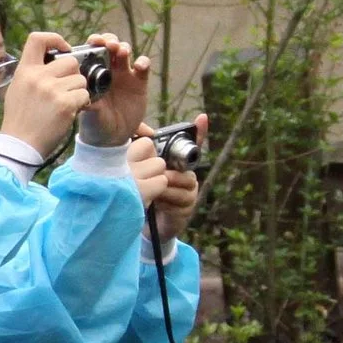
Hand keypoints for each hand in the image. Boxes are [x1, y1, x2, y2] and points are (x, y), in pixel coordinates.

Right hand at [0, 31, 90, 161]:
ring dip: (78, 92)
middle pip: (70, 61)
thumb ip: (33, 73)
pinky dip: (82, 104)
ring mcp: (51, 90)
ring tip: (65, 104)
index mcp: (25, 71)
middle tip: (67, 89)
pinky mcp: (64, 104)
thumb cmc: (20, 119)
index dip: (55, 39)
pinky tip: (70, 112)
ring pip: (80, 79)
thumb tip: (51, 59)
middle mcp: (37, 77)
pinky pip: (84, 95)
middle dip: (73, 74)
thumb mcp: (17, 89)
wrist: (20, 145)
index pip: (37, 38)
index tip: (63, 49)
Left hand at [77, 33, 151, 151]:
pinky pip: (143, 67)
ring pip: (125, 53)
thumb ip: (88, 102)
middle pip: (110, 46)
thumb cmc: (95, 122)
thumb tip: (83, 97)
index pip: (93, 50)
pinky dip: (142, 62)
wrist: (112, 138)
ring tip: (122, 52)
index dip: (94, 42)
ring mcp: (124, 74)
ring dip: (124, 48)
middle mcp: (108, 69)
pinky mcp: (139, 82)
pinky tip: (139, 65)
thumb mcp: (89, 112)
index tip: (94, 41)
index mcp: (93, 72)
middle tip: (109, 45)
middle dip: (110, 41)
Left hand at [132, 116, 204, 241]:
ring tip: (153, 194)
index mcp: (177, 165)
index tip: (202, 117)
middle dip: (169, 173)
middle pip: (185, 168)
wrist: (145, 224)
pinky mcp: (187, 209)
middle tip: (158, 178)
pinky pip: (179, 200)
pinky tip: (156, 205)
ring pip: (182, 183)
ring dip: (165, 189)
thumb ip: (142, 157)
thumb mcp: (140, 175)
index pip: (192, 145)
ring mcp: (189, 192)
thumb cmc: (143, 194)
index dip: (199, 131)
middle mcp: (187, 176)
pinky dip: (165, 202)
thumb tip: (143, 135)